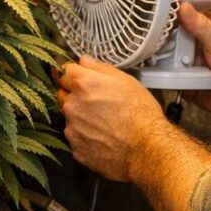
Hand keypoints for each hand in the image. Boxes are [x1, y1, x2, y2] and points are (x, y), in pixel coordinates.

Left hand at [56, 55, 168, 181]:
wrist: (147, 147)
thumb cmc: (141, 113)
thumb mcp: (126, 80)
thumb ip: (100, 68)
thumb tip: (85, 61)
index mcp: (83, 84)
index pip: (66, 71)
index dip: (75, 73)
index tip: (80, 77)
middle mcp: (72, 105)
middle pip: (63, 94)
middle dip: (73, 94)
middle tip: (94, 101)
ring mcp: (72, 128)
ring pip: (69, 117)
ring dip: (80, 117)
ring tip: (103, 122)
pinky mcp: (76, 149)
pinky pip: (76, 138)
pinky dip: (85, 136)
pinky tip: (103, 137)